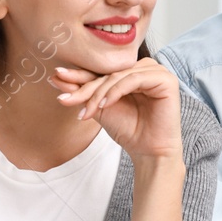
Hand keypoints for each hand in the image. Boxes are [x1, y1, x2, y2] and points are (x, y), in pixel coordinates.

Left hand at [51, 59, 181, 159]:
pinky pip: (134, 79)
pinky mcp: (166, 80)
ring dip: (99, 92)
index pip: (102, 71)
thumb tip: (56, 77)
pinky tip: (105, 105)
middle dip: (85, 88)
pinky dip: (116, 92)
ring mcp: (157, 72)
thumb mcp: (100, 108)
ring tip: (87, 111)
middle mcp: (144, 68)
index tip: (55, 79)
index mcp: (131, 72)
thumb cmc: (129, 130)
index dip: (79, 75)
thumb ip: (83, 93)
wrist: (149, 152)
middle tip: (66, 99)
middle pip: (109, 72)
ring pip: (119, 75)